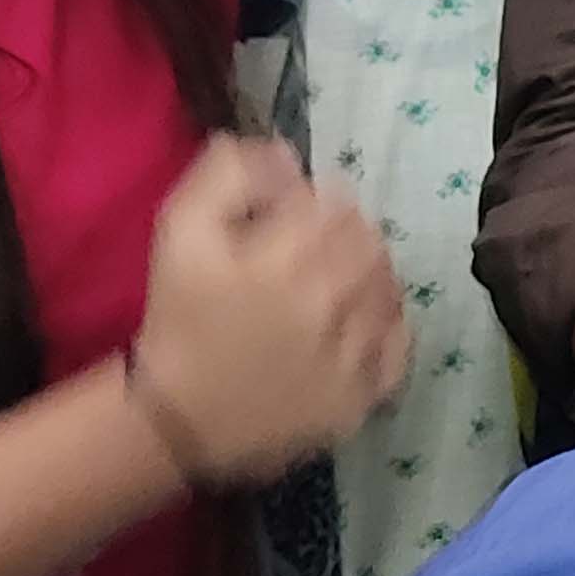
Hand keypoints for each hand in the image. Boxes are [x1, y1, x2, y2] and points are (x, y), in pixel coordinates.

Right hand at [133, 137, 408, 485]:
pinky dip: (388, 325)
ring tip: (338, 282)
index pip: (335, 202)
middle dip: (346, 233)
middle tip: (316, 247)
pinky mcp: (360, 398)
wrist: (176, 420)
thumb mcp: (180, 231)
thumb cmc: (177, 320)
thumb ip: (229, 175)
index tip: (294, 215)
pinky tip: (361, 322)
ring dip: (370, 273)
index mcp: (287, 257)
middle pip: (368, 242)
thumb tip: (285, 155)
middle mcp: (329, 302)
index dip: (316, 201)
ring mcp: (351, 354)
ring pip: (388, 288)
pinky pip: (398, 346)